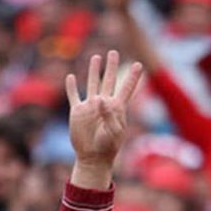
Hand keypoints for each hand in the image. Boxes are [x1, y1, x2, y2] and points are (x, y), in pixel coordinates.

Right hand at [65, 50, 143, 188]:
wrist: (93, 157)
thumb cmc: (107, 147)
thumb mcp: (113, 132)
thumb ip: (109, 115)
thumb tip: (100, 99)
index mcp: (117, 108)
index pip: (127, 88)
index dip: (133, 77)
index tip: (139, 64)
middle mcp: (104, 103)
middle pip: (109, 80)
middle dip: (112, 67)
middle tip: (113, 53)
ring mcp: (91, 106)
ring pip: (93, 83)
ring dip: (94, 71)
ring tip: (96, 57)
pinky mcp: (77, 111)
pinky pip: (74, 96)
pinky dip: (71, 87)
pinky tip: (71, 77)